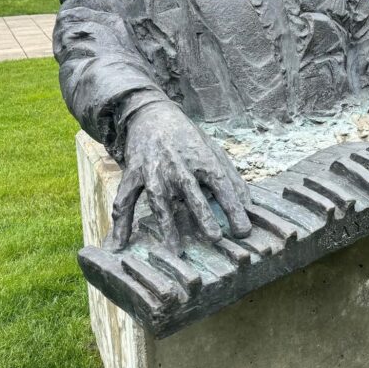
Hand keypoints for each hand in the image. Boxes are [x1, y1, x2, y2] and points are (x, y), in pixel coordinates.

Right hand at [111, 102, 251, 248]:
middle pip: (192, 193)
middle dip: (203, 215)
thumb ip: (231, 178)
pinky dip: (120, 224)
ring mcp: (153, 170)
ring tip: (176, 251)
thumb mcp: (214, 152)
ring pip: (159, 200)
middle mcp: (178, 165)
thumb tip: (249, 207)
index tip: (244, 231)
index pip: (222, 184)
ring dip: (167, 226)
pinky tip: (118, 246)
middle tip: (215, 238)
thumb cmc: (188, 140)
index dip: (233, 207)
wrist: (152, 115)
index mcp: (202, 159)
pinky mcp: (133, 174)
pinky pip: (124, 201)